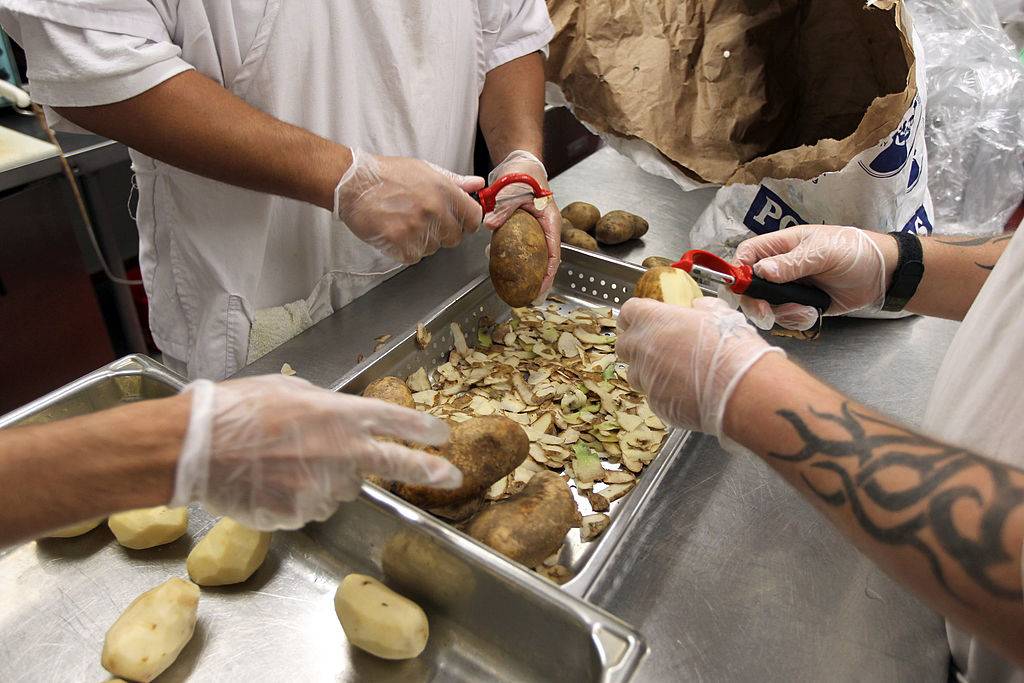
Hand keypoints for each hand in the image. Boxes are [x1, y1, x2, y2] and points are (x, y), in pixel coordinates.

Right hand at [171, 375, 461, 530]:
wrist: (194, 447)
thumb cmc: (235, 410)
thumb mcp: (288, 391)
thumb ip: (324, 406)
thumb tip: (337, 418)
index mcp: (339, 414)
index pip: (394, 419)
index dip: (421, 428)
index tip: (441, 435)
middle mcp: (340, 452)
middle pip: (393, 463)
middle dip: (427, 470)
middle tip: (452, 477)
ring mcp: (322, 486)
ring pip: (340, 488)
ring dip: (326, 478)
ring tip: (283, 463)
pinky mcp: (300, 513)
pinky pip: (309, 507)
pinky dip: (298, 497)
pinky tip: (271, 481)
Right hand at [334, 149, 485, 264]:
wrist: (354, 184)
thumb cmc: (387, 175)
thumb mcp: (424, 169)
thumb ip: (454, 181)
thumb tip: (477, 184)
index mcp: (444, 190)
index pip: (474, 217)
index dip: (467, 222)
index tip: (458, 222)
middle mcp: (435, 210)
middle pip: (454, 238)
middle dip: (443, 233)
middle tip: (423, 222)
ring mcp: (418, 229)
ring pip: (433, 249)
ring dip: (422, 241)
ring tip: (404, 223)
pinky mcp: (401, 244)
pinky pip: (414, 257)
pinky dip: (405, 250)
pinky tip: (395, 233)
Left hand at [482, 150, 561, 294]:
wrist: (520, 163)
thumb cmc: (524, 174)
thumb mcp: (513, 190)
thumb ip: (503, 208)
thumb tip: (490, 225)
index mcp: (550, 222)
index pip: (553, 254)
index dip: (548, 274)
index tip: (540, 289)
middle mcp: (545, 228)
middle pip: (546, 259)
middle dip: (539, 279)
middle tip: (529, 296)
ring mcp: (535, 229)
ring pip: (534, 255)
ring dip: (527, 271)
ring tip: (518, 288)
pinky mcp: (524, 227)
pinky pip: (522, 247)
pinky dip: (515, 258)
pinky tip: (504, 267)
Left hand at [617, 297, 783, 438]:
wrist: (740, 387)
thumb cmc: (730, 346)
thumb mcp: (719, 313)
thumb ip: (701, 308)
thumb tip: (698, 308)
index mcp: (652, 320)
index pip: (627, 313)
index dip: (636, 316)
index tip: (645, 318)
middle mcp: (642, 348)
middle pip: (623, 344)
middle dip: (636, 345)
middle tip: (657, 345)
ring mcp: (646, 378)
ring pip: (634, 373)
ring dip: (647, 370)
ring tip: (673, 371)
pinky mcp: (655, 403)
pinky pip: (652, 395)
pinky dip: (664, 392)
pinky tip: (685, 390)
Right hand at [731, 225, 895, 330]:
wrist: (883, 276)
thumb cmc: (854, 251)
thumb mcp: (823, 252)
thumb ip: (792, 262)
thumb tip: (762, 270)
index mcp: (781, 246)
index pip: (747, 255)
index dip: (738, 269)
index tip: (741, 287)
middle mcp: (780, 268)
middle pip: (750, 286)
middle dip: (755, 301)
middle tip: (765, 313)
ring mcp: (789, 288)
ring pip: (766, 305)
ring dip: (781, 313)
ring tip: (804, 310)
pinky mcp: (801, 306)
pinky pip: (785, 317)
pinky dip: (795, 320)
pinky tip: (812, 314)